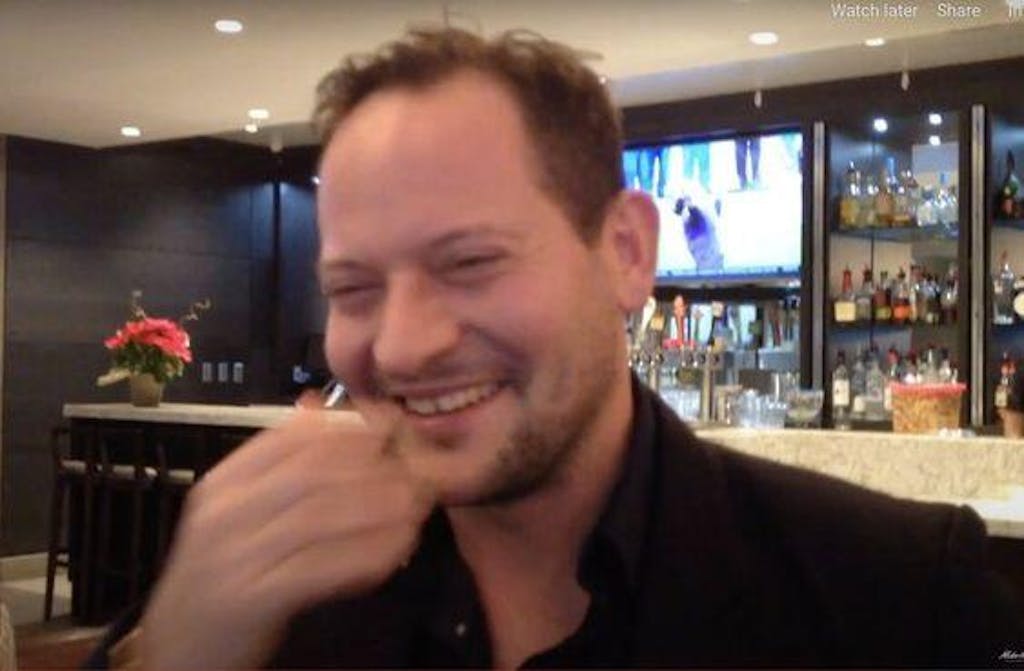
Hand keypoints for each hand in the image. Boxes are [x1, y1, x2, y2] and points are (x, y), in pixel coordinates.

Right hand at [138, 410, 433, 668]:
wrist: (177, 647)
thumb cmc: (220, 574)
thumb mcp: (238, 512)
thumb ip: (277, 463)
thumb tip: (318, 406)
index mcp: (224, 482)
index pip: (293, 437)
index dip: (351, 428)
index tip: (396, 429)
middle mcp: (225, 512)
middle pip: (312, 472)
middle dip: (374, 470)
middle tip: (419, 474)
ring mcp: (235, 556)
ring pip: (321, 518)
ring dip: (378, 512)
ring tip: (416, 510)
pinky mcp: (252, 600)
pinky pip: (321, 569)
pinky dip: (364, 556)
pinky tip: (395, 552)